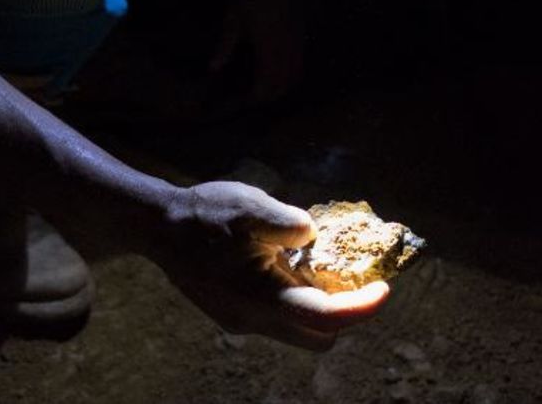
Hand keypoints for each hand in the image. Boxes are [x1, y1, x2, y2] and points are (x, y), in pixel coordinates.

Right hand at [149, 181, 388, 350]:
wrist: (157, 228)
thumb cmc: (202, 215)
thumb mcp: (249, 207)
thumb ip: (288, 223)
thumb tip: (315, 237)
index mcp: (260, 297)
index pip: (326, 319)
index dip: (361, 308)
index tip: (384, 289)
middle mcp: (253, 320)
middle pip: (318, 335)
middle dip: (345, 312)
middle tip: (354, 277)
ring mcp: (242, 321)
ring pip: (299, 328)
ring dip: (319, 305)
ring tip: (316, 265)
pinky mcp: (236, 314)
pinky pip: (279, 317)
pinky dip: (295, 299)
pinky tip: (287, 265)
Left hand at [210, 0, 305, 104]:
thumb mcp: (232, 20)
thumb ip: (224, 46)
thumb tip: (213, 68)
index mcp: (267, 47)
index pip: (266, 83)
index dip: (256, 96)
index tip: (245, 99)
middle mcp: (286, 48)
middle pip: (284, 84)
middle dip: (271, 95)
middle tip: (255, 97)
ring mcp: (297, 41)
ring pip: (296, 74)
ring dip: (284, 86)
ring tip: (269, 87)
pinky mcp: (303, 33)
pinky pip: (301, 61)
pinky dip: (293, 72)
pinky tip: (282, 69)